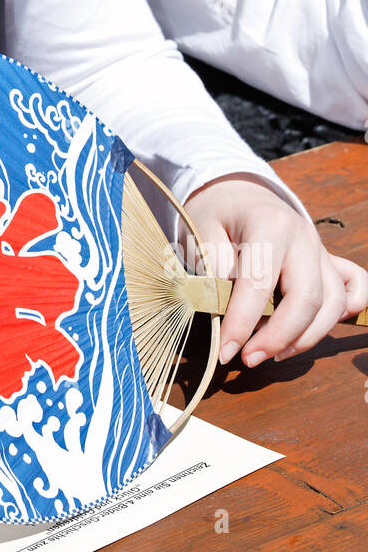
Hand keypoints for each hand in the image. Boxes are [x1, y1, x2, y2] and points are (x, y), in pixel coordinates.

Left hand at [183, 174, 367, 367]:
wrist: (238, 192)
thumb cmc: (216, 214)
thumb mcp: (199, 233)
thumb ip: (212, 271)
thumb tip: (224, 315)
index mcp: (269, 225)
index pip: (259, 284)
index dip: (242, 324)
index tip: (225, 352)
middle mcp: (304, 237)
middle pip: (307, 298)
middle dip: (279, 337)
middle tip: (248, 359)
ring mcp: (321, 250)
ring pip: (334, 303)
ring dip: (307, 336)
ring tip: (272, 353)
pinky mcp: (329, 262)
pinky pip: (354, 289)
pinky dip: (342, 314)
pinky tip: (311, 329)